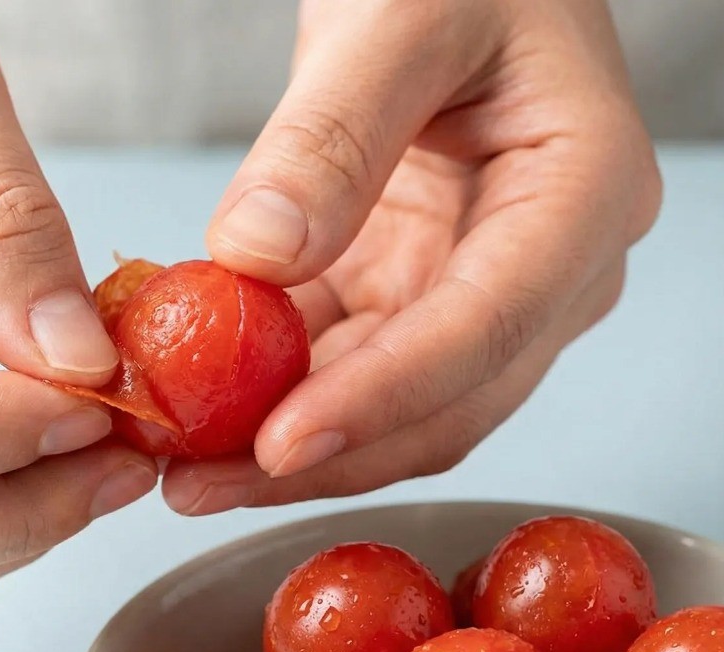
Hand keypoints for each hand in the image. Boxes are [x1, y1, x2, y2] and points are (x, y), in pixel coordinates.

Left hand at [163, 0, 659, 514]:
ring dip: (288, 447)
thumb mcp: (399, 14)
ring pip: (391, 411)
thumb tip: (256, 258)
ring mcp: (482, 294)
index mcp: (582, 197)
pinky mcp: (417, 298)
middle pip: (442, 405)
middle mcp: (548, 271)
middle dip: (321, 457)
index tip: (278, 445)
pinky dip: (275, 395)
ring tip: (187, 467)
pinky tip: (205, 409)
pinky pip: (346, 369)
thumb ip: (331, 137)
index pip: (485, 329)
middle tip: (201, 485)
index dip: (381, 402)